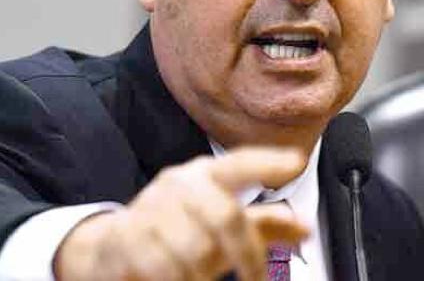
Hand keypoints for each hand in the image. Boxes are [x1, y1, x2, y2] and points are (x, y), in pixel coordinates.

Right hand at [54, 147, 308, 280]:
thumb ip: (263, 224)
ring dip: (204, 273)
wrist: (110, 246)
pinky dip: (178, 280)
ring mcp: (150, 208)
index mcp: (207, 175)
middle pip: (227, 215)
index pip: (241, 162)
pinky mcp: (125, 236)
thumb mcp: (223, 224)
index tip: (297, 163)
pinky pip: (164, 267)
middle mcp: (180, 184)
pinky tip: (177, 278)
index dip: (268, 162)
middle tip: (255, 278)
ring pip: (196, 249)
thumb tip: (306, 228)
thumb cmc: (180, 231)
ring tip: (201, 276)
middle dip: (246, 254)